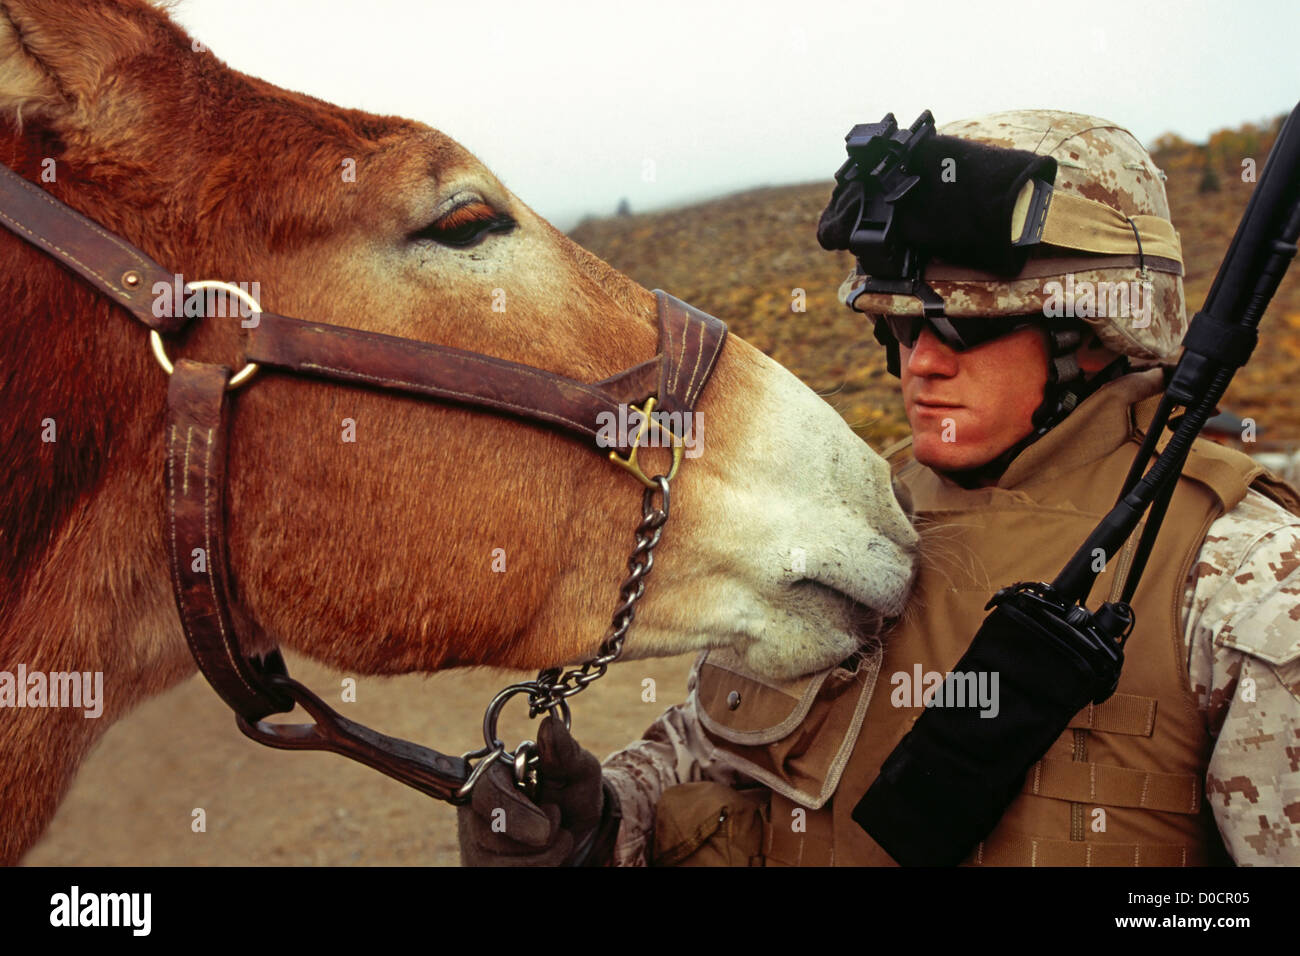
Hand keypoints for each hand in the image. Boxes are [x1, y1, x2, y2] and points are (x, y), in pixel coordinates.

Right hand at [457, 715, 619, 865]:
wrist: (577, 834)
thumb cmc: (572, 795)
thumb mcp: (580, 772)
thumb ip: (565, 752)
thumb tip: (549, 725)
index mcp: (490, 774)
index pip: (487, 793)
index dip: (517, 811)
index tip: (552, 819)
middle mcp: (472, 809)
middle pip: (490, 835)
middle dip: (539, 839)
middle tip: (559, 824)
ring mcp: (472, 843)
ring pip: (499, 864)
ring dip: (543, 858)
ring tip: (555, 838)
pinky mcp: (479, 867)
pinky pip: (507, 876)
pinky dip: (538, 870)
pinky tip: (544, 858)